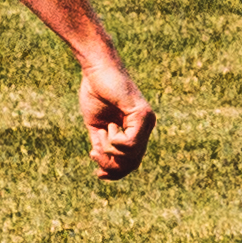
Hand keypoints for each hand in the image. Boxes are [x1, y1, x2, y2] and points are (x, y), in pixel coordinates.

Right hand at [78, 62, 154, 179]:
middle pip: (132, 164)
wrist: (96, 69)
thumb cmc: (95, 91)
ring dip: (109, 151)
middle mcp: (146, 127)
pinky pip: (129, 144)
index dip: (115, 173)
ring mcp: (147, 122)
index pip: (131, 162)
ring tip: (102, 133)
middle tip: (94, 154)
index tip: (98, 174)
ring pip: (131, 156)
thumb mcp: (96, 126)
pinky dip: (114, 142)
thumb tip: (106, 167)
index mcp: (135, 130)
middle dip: (110, 166)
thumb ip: (102, 144)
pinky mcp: (143, 115)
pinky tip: (109, 128)